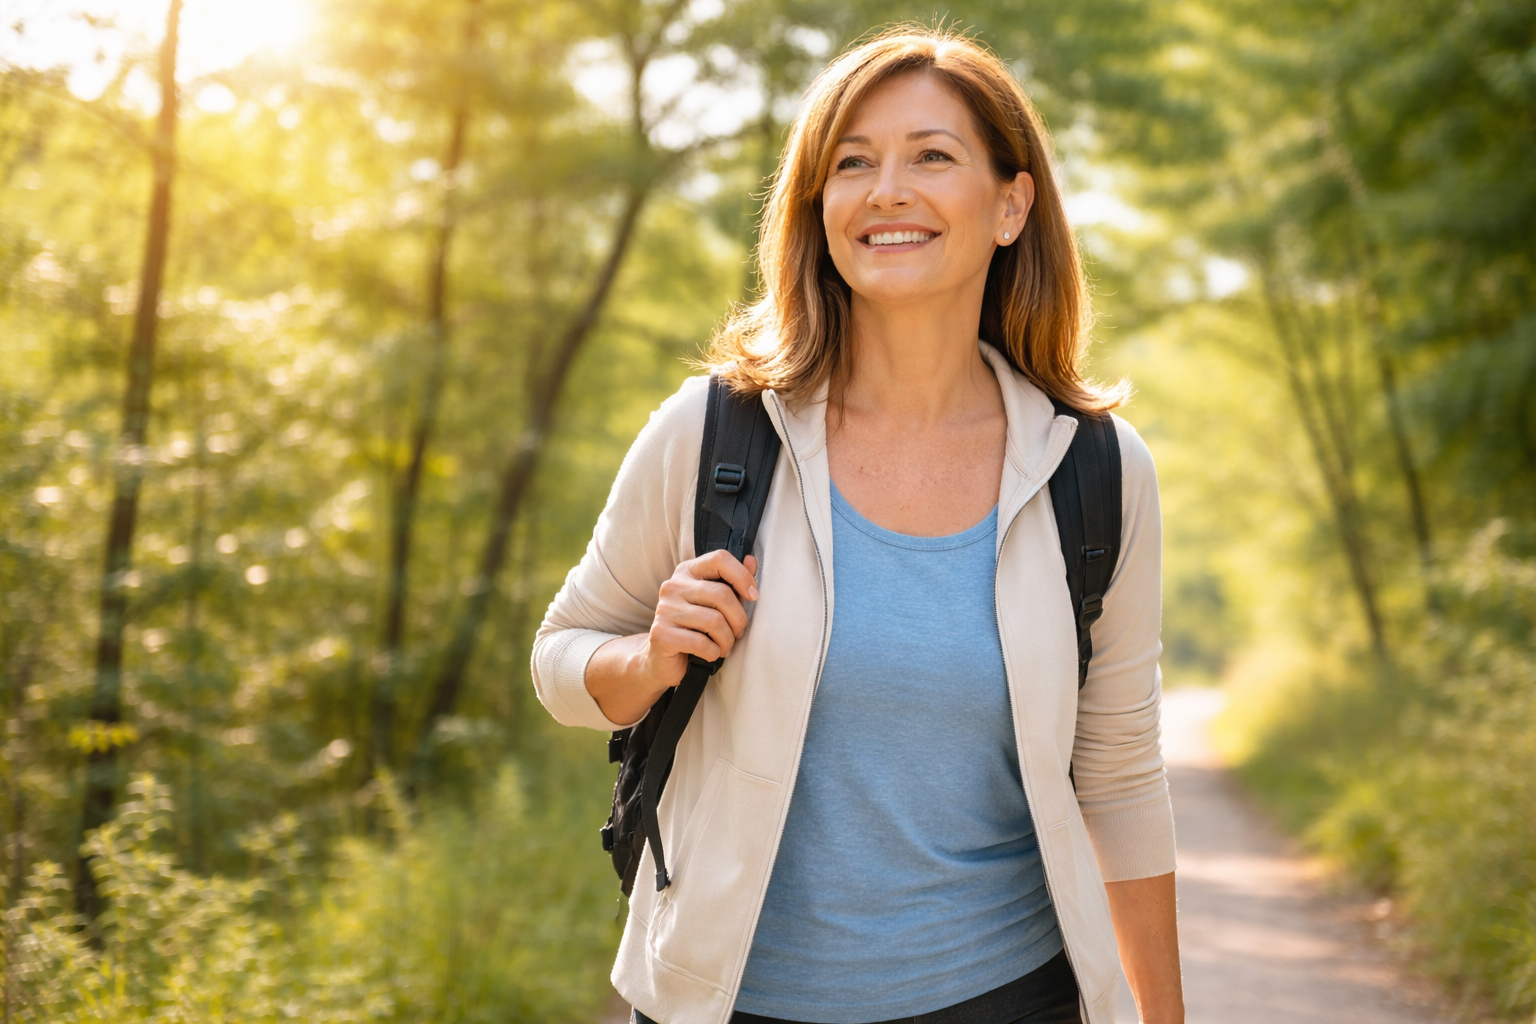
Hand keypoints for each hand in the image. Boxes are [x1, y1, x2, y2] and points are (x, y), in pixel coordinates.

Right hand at [585, 550, 758, 724]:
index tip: (753, 596)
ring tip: (725, 646)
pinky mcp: (661, 633)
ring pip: (714, 621)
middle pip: (722, 594)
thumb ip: (732, 581)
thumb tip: (752, 561)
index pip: (719, 559)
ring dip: (727, 640)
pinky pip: (701, 642)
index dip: (742, 576)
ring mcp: (665, 608)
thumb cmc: (693, 628)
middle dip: (739, 619)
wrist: (660, 658)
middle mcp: (673, 586)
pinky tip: (711, 654)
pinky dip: (713, 652)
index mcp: (687, 571)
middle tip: (738, 633)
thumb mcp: (714, 602)